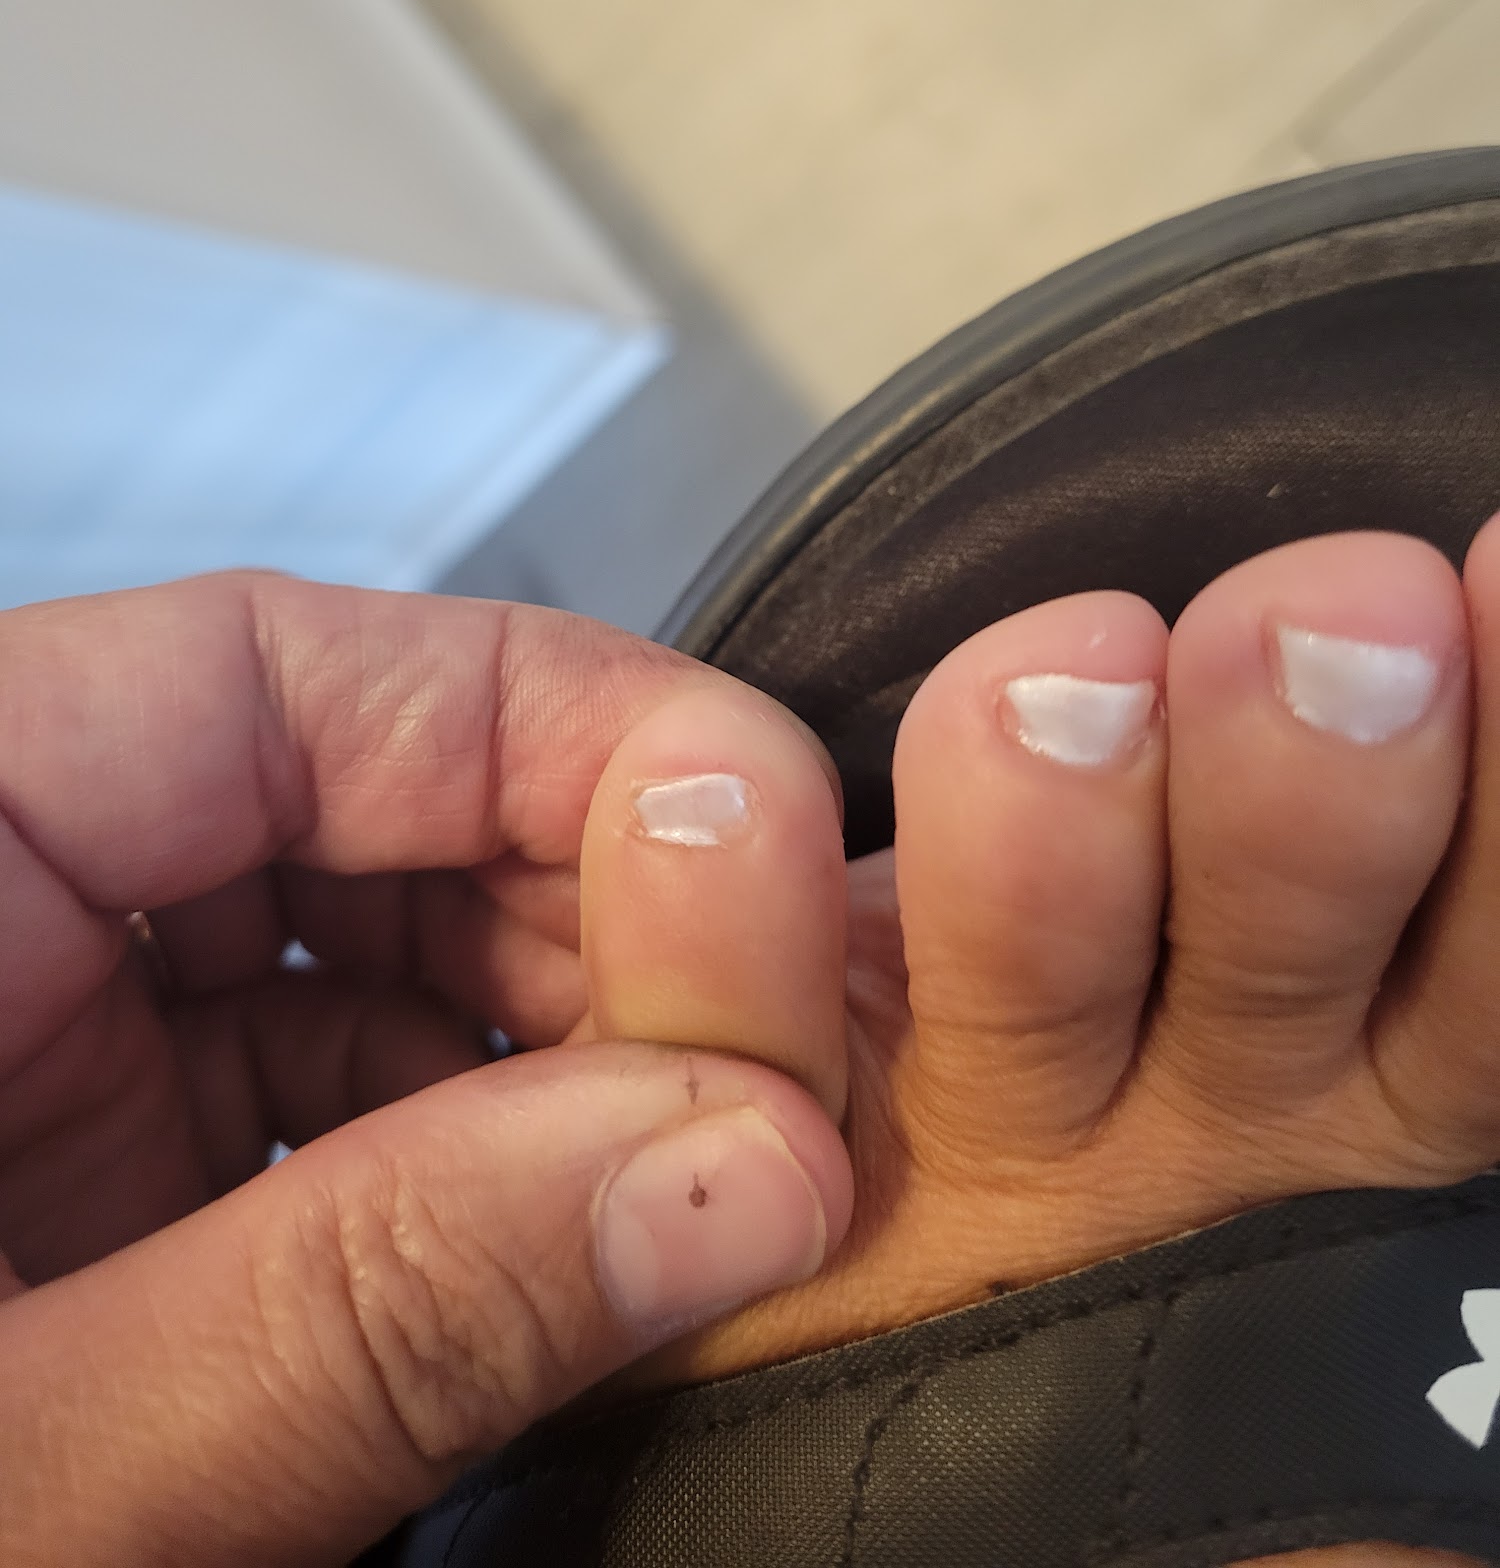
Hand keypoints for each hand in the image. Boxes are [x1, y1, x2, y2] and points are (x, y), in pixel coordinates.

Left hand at [0, 574, 851, 1567]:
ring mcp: (40, 1048)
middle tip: (777, 1057)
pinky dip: (489, 1156)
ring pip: (373, 946)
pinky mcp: (98, 1181)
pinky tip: (603, 1237)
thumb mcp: (16, 1490)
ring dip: (569, 1039)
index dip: (554, 722)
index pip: (274, 672)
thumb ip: (369, 1304)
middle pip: (355, 792)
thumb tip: (751, 1163)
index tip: (765, 843)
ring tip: (726, 1156)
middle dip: (590, 901)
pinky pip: (339, 1098)